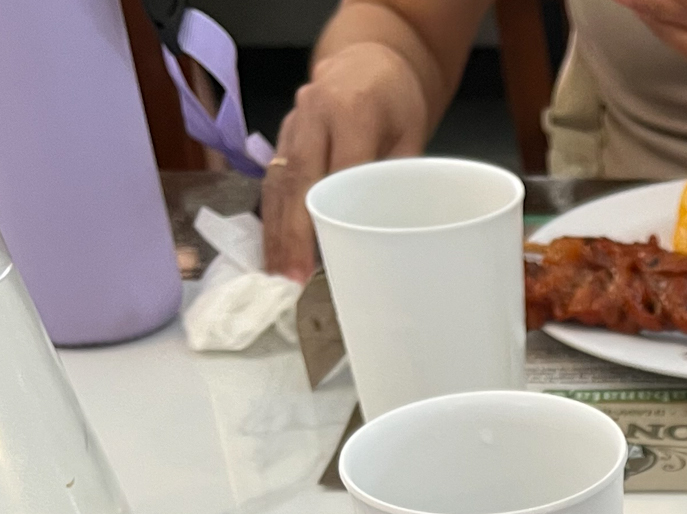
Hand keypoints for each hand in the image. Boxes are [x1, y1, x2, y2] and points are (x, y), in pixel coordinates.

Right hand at [262, 41, 430, 281]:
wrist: (369, 61)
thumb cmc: (396, 102)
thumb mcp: (411, 137)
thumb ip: (396, 180)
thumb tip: (387, 237)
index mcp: (351, 109)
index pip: (337, 172)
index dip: (328, 218)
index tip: (324, 259)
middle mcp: (313, 112)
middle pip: (298, 181)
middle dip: (292, 233)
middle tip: (290, 278)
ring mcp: (292, 123)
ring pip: (278, 182)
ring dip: (276, 231)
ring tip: (276, 273)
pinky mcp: (283, 137)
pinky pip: (273, 179)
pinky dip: (273, 216)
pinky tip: (273, 249)